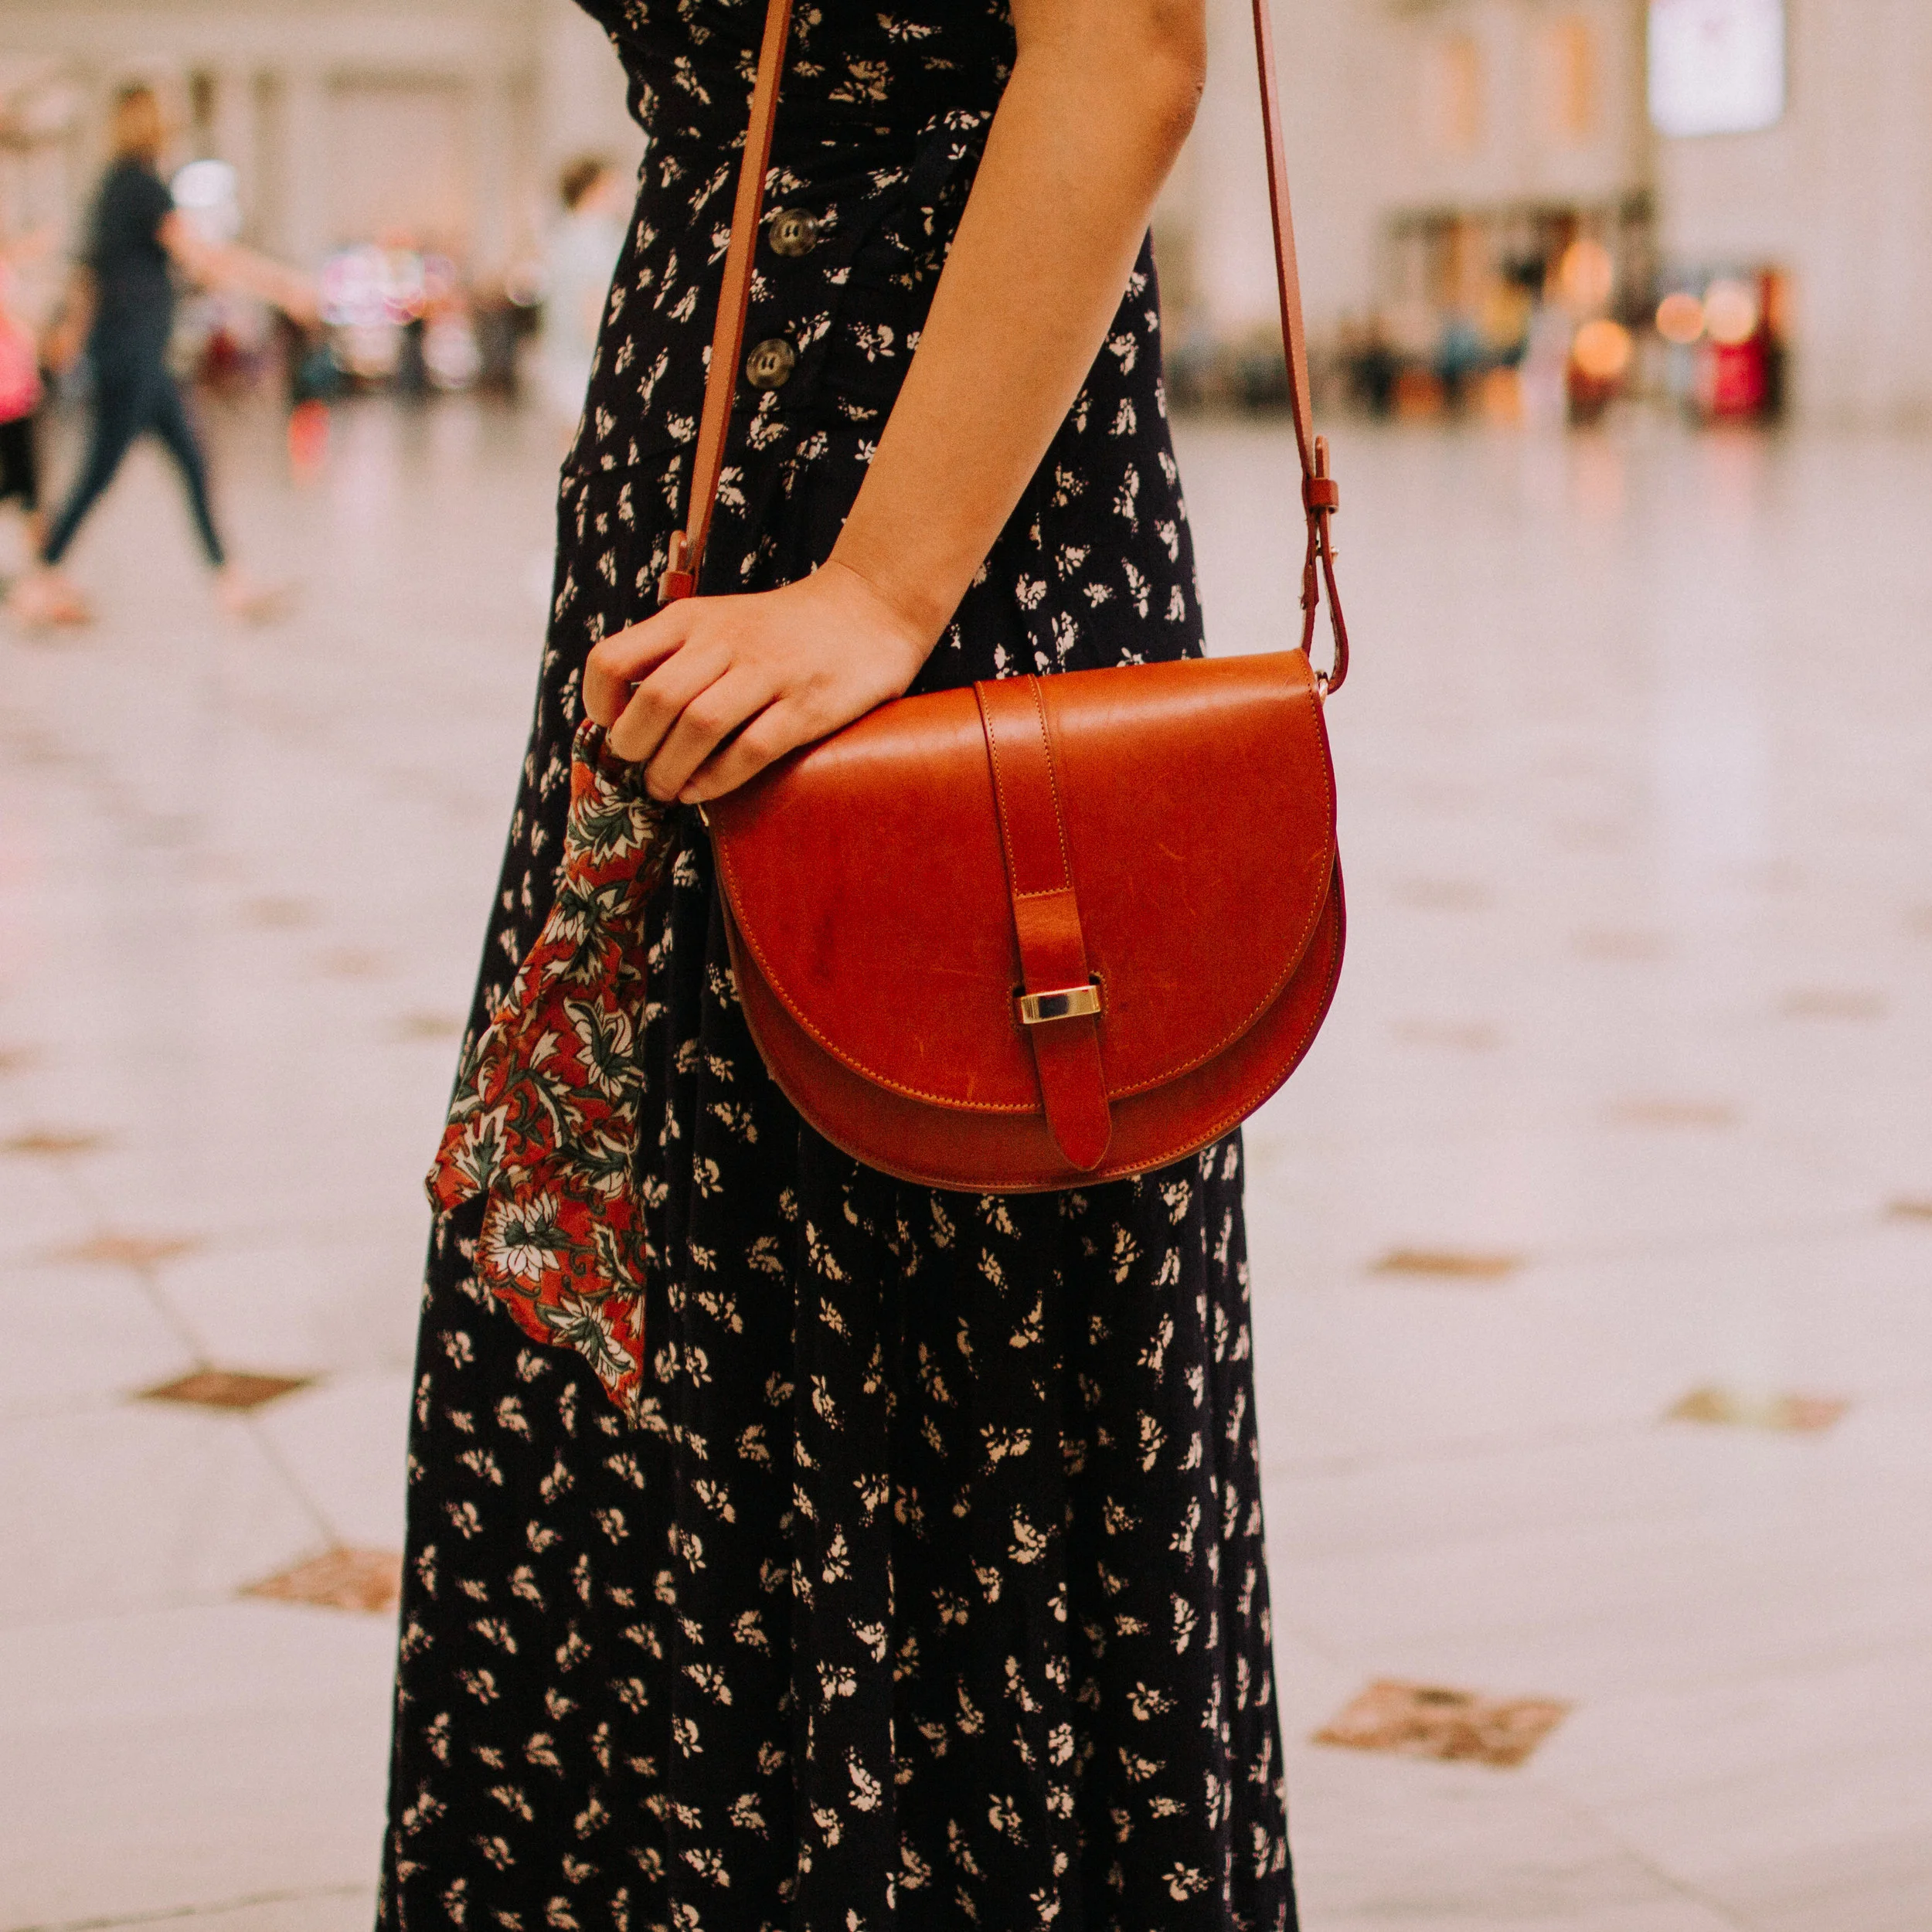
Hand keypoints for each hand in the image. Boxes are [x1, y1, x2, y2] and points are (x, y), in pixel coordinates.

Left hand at [582, 557, 933, 803]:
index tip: (611, 727)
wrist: (868, 608)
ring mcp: (768, 672)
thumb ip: (674, 656)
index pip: (613, 658)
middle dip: (635, 748)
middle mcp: (724, 640)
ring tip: (664, 789)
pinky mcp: (806, 706)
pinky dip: (716, 780)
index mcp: (691, 619)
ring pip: (698, 726)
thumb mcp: (717, 621)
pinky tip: (700, 792)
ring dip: (670, 770)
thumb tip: (623, 717)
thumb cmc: (781, 629)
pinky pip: (749, 750)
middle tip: (638, 769)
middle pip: (655, 700)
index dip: (599, 703)